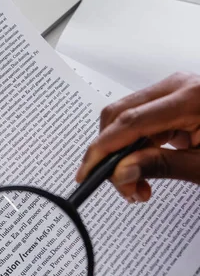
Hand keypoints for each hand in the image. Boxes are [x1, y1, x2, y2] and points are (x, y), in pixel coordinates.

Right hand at [76, 73, 199, 202]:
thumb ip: (161, 166)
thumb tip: (121, 171)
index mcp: (190, 97)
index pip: (129, 121)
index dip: (102, 148)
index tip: (87, 172)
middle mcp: (178, 87)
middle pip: (120, 114)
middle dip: (110, 154)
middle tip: (124, 189)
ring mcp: (175, 91)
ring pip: (126, 118)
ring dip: (122, 153)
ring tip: (138, 186)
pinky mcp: (174, 100)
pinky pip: (141, 120)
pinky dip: (135, 146)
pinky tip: (144, 168)